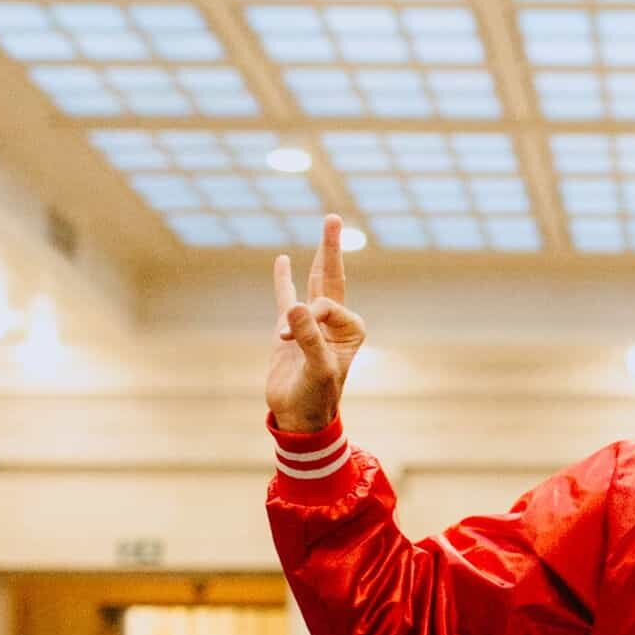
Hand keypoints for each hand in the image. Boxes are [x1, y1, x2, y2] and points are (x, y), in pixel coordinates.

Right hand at [269, 214, 365, 434]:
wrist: (298, 417)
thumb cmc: (316, 396)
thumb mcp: (318, 369)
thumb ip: (308, 339)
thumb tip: (294, 308)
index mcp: (350, 329)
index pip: (328, 305)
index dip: (308, 317)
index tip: (291, 339)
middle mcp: (334, 321)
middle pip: (332, 277)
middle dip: (331, 248)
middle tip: (333, 218)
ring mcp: (311, 322)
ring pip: (314, 282)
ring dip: (317, 256)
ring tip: (327, 227)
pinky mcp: (289, 328)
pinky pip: (285, 296)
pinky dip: (285, 279)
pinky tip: (284, 260)